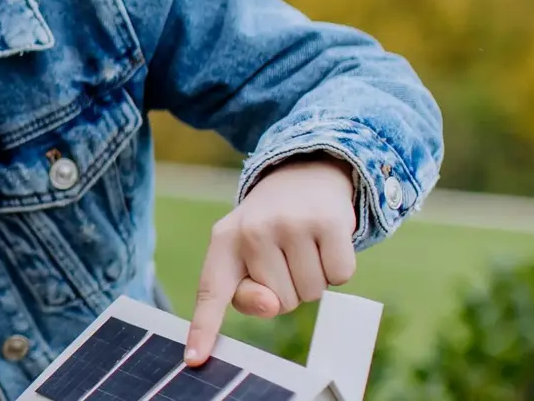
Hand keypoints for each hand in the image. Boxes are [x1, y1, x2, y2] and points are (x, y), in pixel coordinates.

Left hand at [185, 156, 357, 365]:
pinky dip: (337, 268)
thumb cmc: (270, 228)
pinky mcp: (328, 221)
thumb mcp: (247, 254)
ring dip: (314, 279)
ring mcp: (290, 224)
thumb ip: (248, 293)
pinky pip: (340, 277)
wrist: (303, 175)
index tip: (194, 358)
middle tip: (286, 254)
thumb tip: (271, 304)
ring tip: (304, 246)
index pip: (211, 292)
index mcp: (223, 242)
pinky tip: (325, 241)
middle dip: (288, 288)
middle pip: (279, 304)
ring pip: (311, 294)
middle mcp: (251, 231)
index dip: (203, 328)